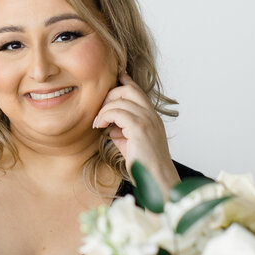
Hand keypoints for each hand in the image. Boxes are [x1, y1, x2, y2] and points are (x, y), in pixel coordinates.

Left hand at [93, 72, 179, 195]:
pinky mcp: (140, 128)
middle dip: (110, 95)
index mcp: (151, 116)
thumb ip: (121, 130)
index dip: (125, 80)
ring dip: (104, 109)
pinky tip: (100, 127)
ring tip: (98, 123)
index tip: (115, 74)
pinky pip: (117, 112)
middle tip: (100, 112)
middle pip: (128, 89)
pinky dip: (105, 117)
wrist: (157, 180)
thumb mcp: (130, 143)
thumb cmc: (144, 165)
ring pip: (121, 99)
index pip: (137, 90)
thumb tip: (109, 125)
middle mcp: (151, 114)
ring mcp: (147, 120)